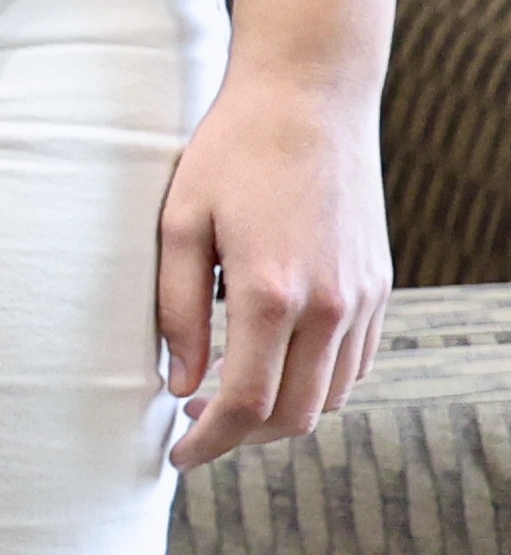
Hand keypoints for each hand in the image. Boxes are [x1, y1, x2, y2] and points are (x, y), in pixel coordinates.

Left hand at [162, 76, 390, 468]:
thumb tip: (177, 384)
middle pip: (294, 416)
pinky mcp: (379, 287)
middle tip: (197, 429)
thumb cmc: (230, 152)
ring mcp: (362, 299)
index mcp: (272, 294)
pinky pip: (353, 363)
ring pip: (329, 396)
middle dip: (244, 438)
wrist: (310, 99)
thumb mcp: (179, 223)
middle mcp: (329, 307)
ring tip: (229, 396)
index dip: (209, 442)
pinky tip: (275, 362)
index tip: (177, 455)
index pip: (246, 404)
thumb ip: (175, 310)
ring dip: (281, 412)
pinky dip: (315, 381)